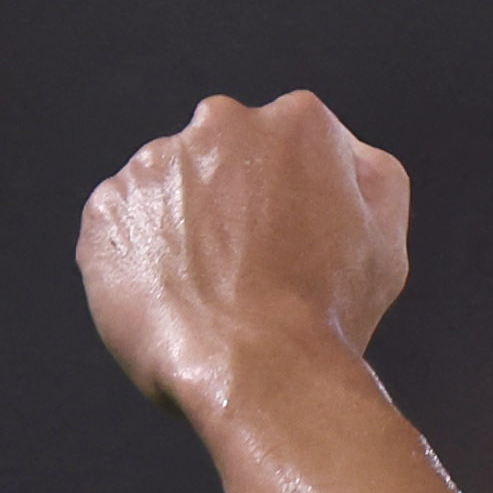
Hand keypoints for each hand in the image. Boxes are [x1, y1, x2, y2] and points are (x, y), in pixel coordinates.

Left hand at [77, 90, 410, 419]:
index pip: (296, 149)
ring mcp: (155, 162)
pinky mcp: (106, 207)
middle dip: (237, 201)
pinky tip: (173, 298)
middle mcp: (221, 123)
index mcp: (298, 122)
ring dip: (186, 226)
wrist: (255, 370)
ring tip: (210, 293)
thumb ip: (372, 177)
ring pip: (173, 189)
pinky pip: (125, 226)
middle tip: (254, 270)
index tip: (299, 249)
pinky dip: (142, 256)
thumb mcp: (386, 239)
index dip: (300, 203)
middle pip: (229, 159)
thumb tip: (344, 156)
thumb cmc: (328, 311)